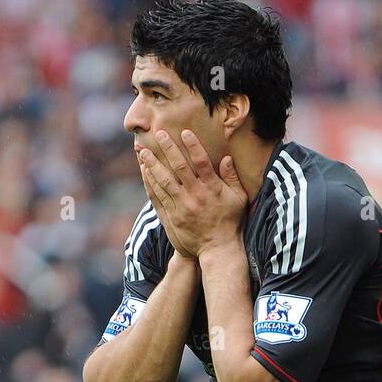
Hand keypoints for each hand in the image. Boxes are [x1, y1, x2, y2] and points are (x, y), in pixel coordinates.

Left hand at [138, 129, 247, 258]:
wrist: (217, 249)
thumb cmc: (230, 222)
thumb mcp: (238, 199)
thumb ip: (232, 178)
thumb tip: (226, 158)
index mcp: (213, 189)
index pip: (202, 162)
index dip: (193, 146)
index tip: (184, 132)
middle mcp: (196, 196)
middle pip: (180, 167)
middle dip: (168, 149)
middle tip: (159, 134)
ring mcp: (183, 207)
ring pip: (165, 181)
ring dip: (153, 164)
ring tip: (143, 151)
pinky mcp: (173, 217)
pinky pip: (159, 197)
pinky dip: (151, 183)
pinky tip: (145, 171)